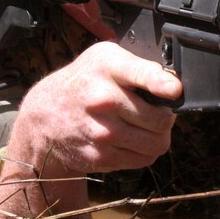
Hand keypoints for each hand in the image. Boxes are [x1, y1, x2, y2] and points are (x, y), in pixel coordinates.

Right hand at [0, 42, 181, 218]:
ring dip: (159, 137)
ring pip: (157, 144)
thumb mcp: (107, 58)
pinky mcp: (99, 157)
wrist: (45, 115)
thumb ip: (141, 66)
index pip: (141, 74)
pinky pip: (142, 159)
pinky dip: (144, 151)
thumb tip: (173, 86)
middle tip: (157, 112)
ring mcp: (100, 132)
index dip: (161, 84)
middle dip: (166, 117)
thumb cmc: (85, 81)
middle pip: (161, 119)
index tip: (174, 90)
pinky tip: (132, 139)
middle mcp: (103, 100)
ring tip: (147, 127)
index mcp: (108, 67)